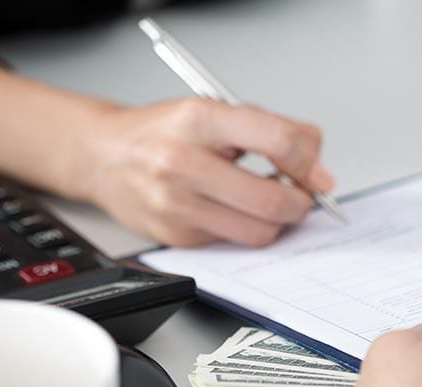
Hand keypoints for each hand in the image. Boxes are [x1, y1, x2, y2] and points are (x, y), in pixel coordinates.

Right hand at [69, 98, 334, 246]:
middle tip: (303, 194)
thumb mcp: (215, 110)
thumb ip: (272, 130)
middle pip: (272, 199)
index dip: (307, 160)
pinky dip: (246, 228)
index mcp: (199, 119)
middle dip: (301, 201)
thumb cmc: (164, 131)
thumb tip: (317, 168)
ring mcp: (176, 204)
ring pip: (258, 231)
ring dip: (278, 222)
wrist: (103, 156)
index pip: (276, 141)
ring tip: (273, 202)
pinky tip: (237, 208)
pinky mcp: (175, 235)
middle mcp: (182, 162)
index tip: (313, 169)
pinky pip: (232, 242)